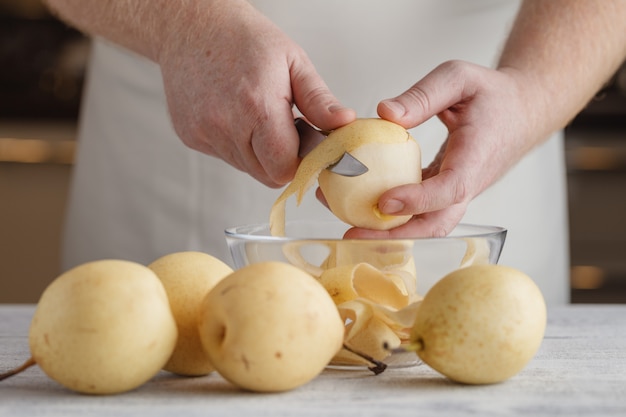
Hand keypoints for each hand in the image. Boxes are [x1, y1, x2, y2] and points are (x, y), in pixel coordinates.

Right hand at [157, 0, 354, 187]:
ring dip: (259, 152)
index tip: (306, 141)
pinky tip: (236, 115)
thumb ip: (319, 99)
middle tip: (285, 126)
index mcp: (257, 107)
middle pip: (267, 174)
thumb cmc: (243, 38)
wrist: (190, 26)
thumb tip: (343, 123)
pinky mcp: (190, 137)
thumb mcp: (292, 60)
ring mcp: (204, 134)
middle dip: (282, 158)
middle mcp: (226, 125)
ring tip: (258, 116)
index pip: (284, 168)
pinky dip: (237, 144)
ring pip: (247, 168)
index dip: (300, 160)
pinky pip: (226, 156)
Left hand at [342, 60, 539, 237]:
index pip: (450, 188)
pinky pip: (420, 210)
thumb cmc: (493, 94)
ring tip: (348, 225)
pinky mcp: (445, 191)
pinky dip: (393, 215)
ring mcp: (457, 192)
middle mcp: (468, 183)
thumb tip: (385, 113)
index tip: (384, 201)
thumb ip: (424, 94)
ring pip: (426, 223)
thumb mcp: (459, 78)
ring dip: (389, 230)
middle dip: (396, 235)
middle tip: (352, 233)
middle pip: (436, 223)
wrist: (523, 111)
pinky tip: (361, 207)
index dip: (418, 200)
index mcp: (476, 156)